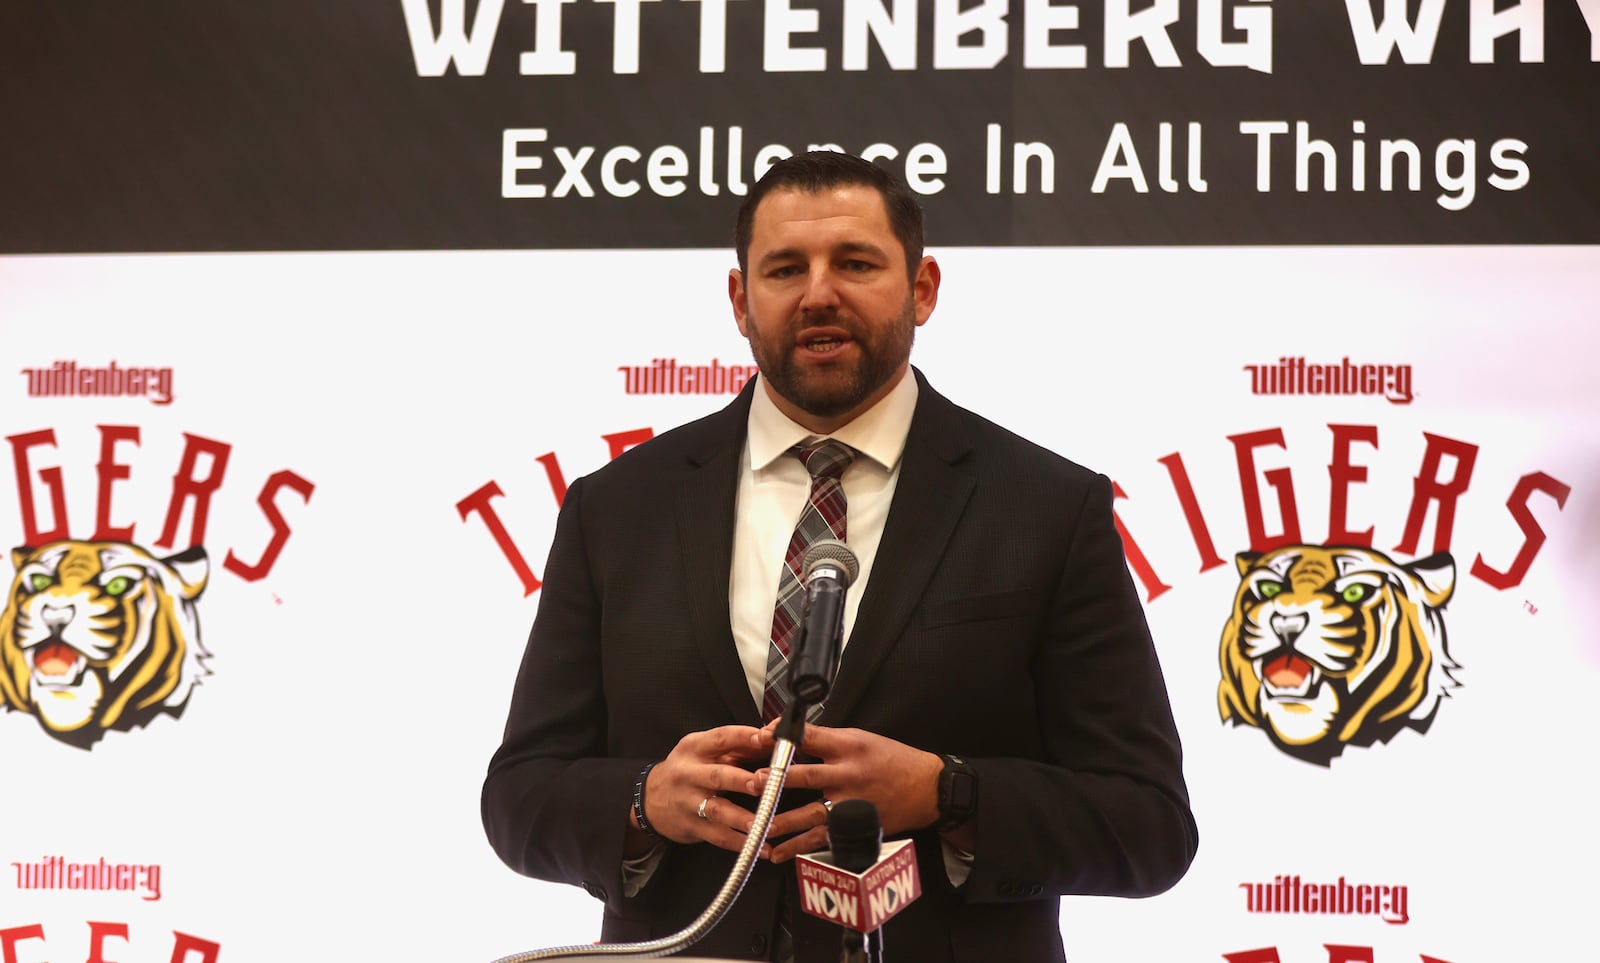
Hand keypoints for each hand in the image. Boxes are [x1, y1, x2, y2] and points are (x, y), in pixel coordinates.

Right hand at [633, 725, 774, 855]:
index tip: (768, 738)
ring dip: (741, 818)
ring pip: (716, 809)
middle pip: (717, 775)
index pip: (722, 738)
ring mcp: (689, 801)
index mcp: (696, 747)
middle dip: (742, 780)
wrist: (650, 798)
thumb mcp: (706, 750)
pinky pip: (717, 836)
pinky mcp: (692, 826)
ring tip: (763, 825)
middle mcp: (690, 773)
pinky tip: (761, 848)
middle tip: (765, 783)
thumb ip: (740, 744)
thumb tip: (775, 733)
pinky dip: (740, 843)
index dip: (745, 738)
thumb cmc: (690, 769)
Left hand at [759, 724, 942, 862]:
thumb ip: (828, 739)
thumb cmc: (892, 760)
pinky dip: (800, 847)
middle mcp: (848, 774)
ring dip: (783, 820)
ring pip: (811, 814)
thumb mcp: (862, 738)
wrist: (927, 788)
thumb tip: (791, 735)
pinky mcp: (854, 825)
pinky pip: (822, 838)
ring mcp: (850, 803)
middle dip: (778, 778)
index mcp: (849, 747)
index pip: (811, 736)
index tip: (762, 735)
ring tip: (758, 824)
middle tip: (754, 781)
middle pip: (807, 775)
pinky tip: (779, 852)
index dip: (784, 734)